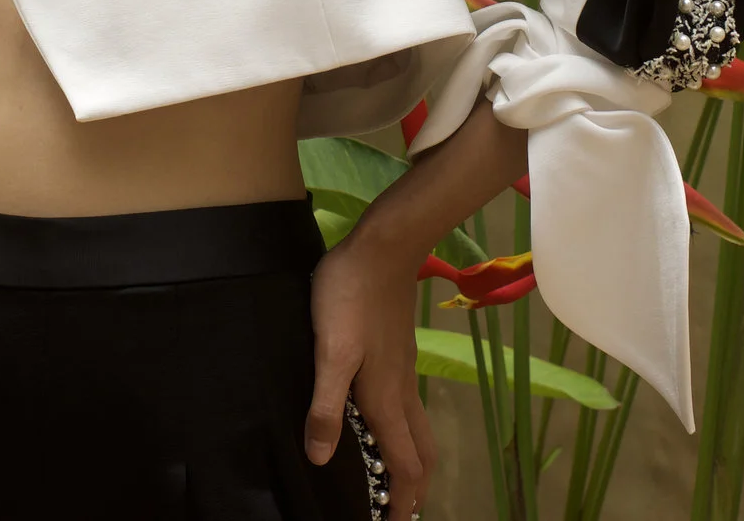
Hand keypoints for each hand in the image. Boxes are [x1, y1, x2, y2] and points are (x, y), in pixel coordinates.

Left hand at [307, 230, 437, 518]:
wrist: (382, 248)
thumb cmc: (350, 297)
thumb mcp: (329, 352)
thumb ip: (326, 406)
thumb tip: (322, 459)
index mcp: (384, 399)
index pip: (404, 464)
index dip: (402, 501)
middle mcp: (401, 391)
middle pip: (421, 453)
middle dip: (416, 489)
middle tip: (401, 511)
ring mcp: (404, 371)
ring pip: (419, 430)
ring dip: (413, 461)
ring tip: (397, 477)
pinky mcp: (400, 353)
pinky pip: (409, 407)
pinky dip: (406, 432)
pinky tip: (384, 420)